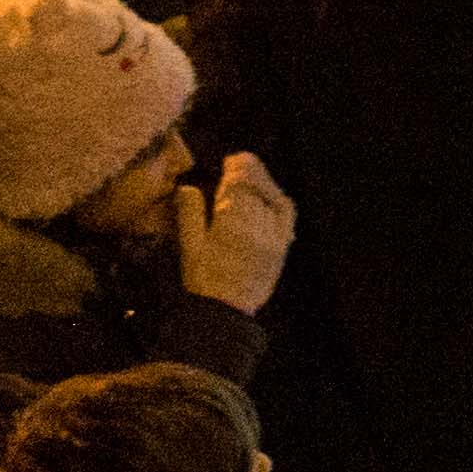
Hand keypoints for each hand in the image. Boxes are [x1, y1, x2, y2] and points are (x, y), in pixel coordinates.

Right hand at [178, 150, 294, 312]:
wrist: (226, 311)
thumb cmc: (203, 279)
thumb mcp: (190, 248)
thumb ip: (189, 216)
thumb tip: (186, 187)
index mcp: (230, 229)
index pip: (238, 189)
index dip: (236, 170)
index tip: (231, 159)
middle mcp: (256, 230)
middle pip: (255, 191)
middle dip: (248, 172)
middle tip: (239, 160)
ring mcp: (273, 238)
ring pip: (271, 199)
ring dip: (263, 182)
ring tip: (252, 171)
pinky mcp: (282, 246)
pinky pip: (286, 215)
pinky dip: (279, 199)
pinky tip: (271, 192)